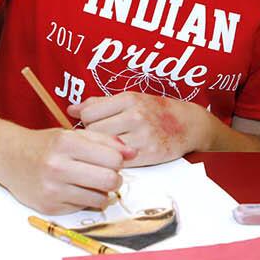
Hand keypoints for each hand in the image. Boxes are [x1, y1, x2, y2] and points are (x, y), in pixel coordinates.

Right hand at [0, 128, 136, 214]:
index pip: (114, 159)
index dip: (118, 161)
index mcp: (66, 143)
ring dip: (101, 192)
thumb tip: (134, 153)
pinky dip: (84, 200)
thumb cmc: (45, 145)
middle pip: (110, 180)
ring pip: (100, 199)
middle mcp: (58, 167)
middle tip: (105, 174)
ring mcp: (53, 189)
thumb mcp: (72, 135)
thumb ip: (105, 141)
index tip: (110, 160)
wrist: (10, 158)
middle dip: (114, 179)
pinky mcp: (50, 207)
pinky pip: (83, 207)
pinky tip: (73, 190)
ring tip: (89, 183)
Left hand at [67, 92, 213, 166]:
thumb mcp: (130, 99)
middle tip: (101, 137)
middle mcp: (135, 116)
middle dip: (93, 136)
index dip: (87, 120)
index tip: (93, 123)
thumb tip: (71, 109)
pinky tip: (120, 155)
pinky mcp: (149, 154)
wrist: (188, 125)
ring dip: (103, 149)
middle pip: (94, 131)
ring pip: (104, 147)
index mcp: (128, 99)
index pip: (88, 113)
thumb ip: (99, 103)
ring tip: (109, 146)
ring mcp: (142, 136)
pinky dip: (115, 160)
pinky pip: (119, 160)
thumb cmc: (155, 110)